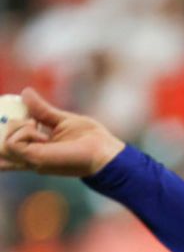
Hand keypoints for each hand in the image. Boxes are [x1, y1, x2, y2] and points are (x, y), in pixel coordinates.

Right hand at [0, 88, 125, 176]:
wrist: (104, 152)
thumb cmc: (89, 138)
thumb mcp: (61, 119)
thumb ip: (41, 110)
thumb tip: (24, 92)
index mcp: (35, 149)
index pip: (7, 145)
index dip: (4, 130)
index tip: (18, 115)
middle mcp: (30, 156)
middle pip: (0, 144)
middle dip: (8, 124)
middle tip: (30, 118)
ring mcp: (31, 159)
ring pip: (3, 142)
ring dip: (15, 127)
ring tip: (36, 125)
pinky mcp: (35, 159)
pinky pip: (13, 143)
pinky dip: (23, 132)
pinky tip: (41, 133)